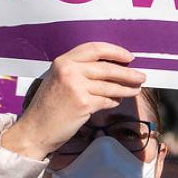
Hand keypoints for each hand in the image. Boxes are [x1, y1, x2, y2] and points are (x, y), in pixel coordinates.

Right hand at [3, 42, 145, 160]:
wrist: (35, 129)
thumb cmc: (47, 106)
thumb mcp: (57, 80)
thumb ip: (78, 71)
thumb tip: (111, 68)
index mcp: (62, 62)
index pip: (94, 48)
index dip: (115, 51)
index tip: (128, 57)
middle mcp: (69, 71)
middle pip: (107, 67)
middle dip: (128, 73)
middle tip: (141, 76)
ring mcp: (76, 87)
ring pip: (111, 85)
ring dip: (127, 88)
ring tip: (136, 89)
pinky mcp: (83, 104)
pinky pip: (107, 100)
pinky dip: (114, 101)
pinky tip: (117, 101)